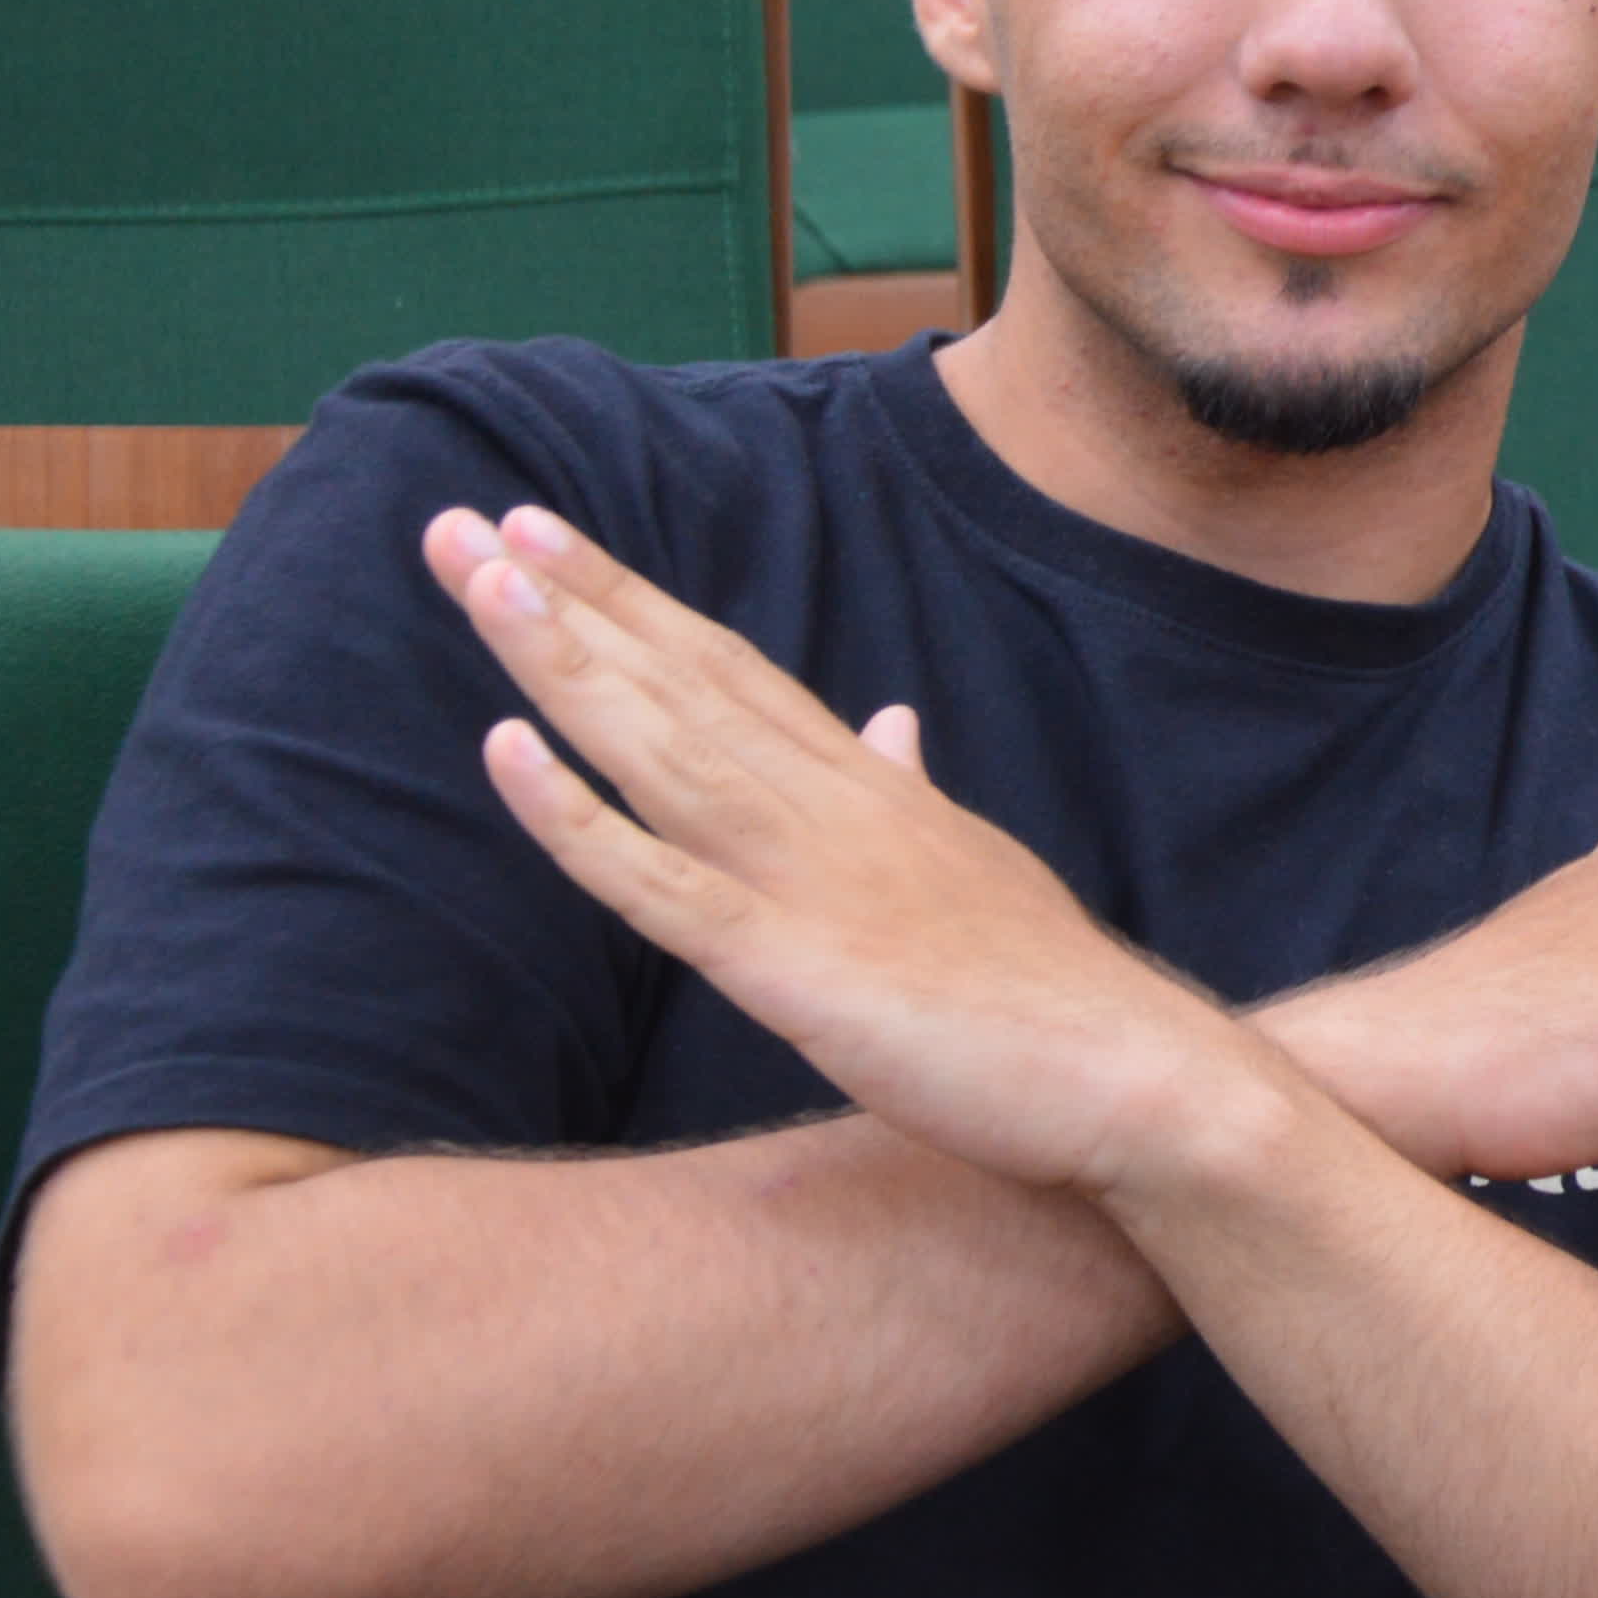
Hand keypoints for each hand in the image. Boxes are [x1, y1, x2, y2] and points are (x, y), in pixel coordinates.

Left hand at [431, 505, 1260, 1200]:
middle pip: (679, 681)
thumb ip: (915, 791)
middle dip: (567, 600)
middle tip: (461, 523)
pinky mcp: (790, 964)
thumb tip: (895, 723)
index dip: (633, 600)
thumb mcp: (974, 864)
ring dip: (562, 661)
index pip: (730, 669)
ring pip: (660, 748)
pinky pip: (659, 885)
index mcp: (869, 786)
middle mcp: (831, 804)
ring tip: (478, 579)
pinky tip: (506, 752)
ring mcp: (808, 877)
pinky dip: (576, 818)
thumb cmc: (1052, 994)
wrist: (1136, 1074)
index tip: (546, 536)